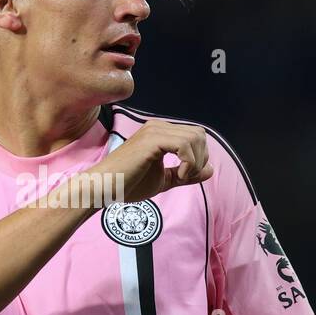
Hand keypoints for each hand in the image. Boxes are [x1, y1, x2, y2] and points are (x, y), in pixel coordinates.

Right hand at [89, 119, 213, 202]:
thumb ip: (186, 174)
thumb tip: (211, 169)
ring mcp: (154, 131)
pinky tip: (177, 175)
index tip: (185, 176)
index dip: (199, 157)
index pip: (195, 135)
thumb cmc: (128, 184)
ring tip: (180, 176)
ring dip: (194, 161)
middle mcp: (158, 127)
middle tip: (185, 176)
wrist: (104, 187)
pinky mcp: (151, 140)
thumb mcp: (164, 180)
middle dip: (200, 158)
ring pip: (195, 138)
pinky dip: (188, 163)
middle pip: (199, 134)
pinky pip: (184, 145)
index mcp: (160, 133)